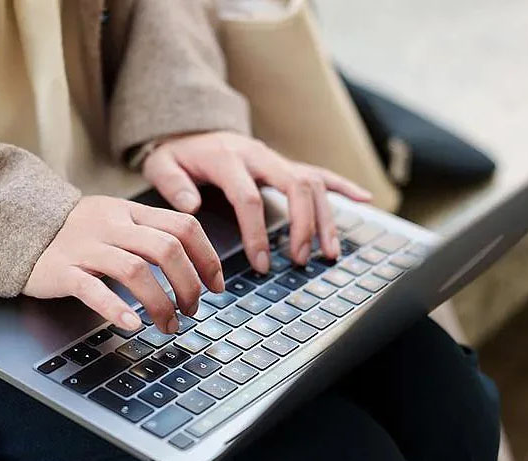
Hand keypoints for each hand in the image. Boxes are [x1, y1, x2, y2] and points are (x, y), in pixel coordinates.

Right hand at [23, 196, 224, 333]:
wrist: (19, 227)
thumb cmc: (76, 232)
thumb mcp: (115, 220)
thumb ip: (149, 233)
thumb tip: (194, 264)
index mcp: (130, 211)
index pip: (183, 226)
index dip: (207, 257)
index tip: (216, 285)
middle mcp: (112, 225)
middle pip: (166, 249)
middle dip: (188, 285)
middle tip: (192, 310)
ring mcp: (86, 247)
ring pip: (135, 271)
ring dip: (160, 303)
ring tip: (168, 326)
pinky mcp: (62, 270)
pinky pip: (93, 289)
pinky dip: (116, 309)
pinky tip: (133, 325)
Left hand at [142, 131, 372, 271]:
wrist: (190, 128)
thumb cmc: (177, 154)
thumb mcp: (162, 165)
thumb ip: (172, 184)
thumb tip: (191, 207)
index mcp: (228, 159)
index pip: (249, 198)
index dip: (257, 233)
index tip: (261, 264)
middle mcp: (259, 155)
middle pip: (294, 187)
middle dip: (302, 225)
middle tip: (299, 260)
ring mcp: (276, 159)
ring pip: (312, 184)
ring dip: (325, 218)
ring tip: (328, 252)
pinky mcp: (286, 164)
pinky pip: (320, 173)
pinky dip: (344, 186)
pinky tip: (365, 200)